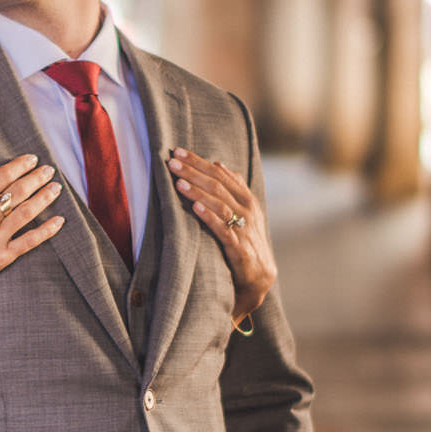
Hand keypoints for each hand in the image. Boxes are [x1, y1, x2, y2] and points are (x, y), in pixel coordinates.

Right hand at [0, 151, 64, 306]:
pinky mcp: (2, 258)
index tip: (31, 159)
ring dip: (43, 199)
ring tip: (56, 188)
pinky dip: (46, 231)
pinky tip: (59, 221)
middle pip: (17, 193)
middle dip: (35, 179)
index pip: (0, 178)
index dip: (18, 166)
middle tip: (49, 170)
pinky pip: (29, 242)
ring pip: (26, 214)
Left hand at [168, 147, 275, 320]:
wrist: (258, 279)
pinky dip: (210, 217)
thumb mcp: (241, 212)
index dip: (199, 162)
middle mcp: (248, 210)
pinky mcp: (240, 250)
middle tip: (172, 162)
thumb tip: (218, 163)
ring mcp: (246, 230)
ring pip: (220, 204)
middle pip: (218, 185)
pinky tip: (196, 208)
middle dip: (194, 171)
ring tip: (179, 182)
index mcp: (247, 198)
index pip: (221, 173)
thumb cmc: (244, 242)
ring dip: (198, 192)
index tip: (177, 151)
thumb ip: (232, 188)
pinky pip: (224, 230)